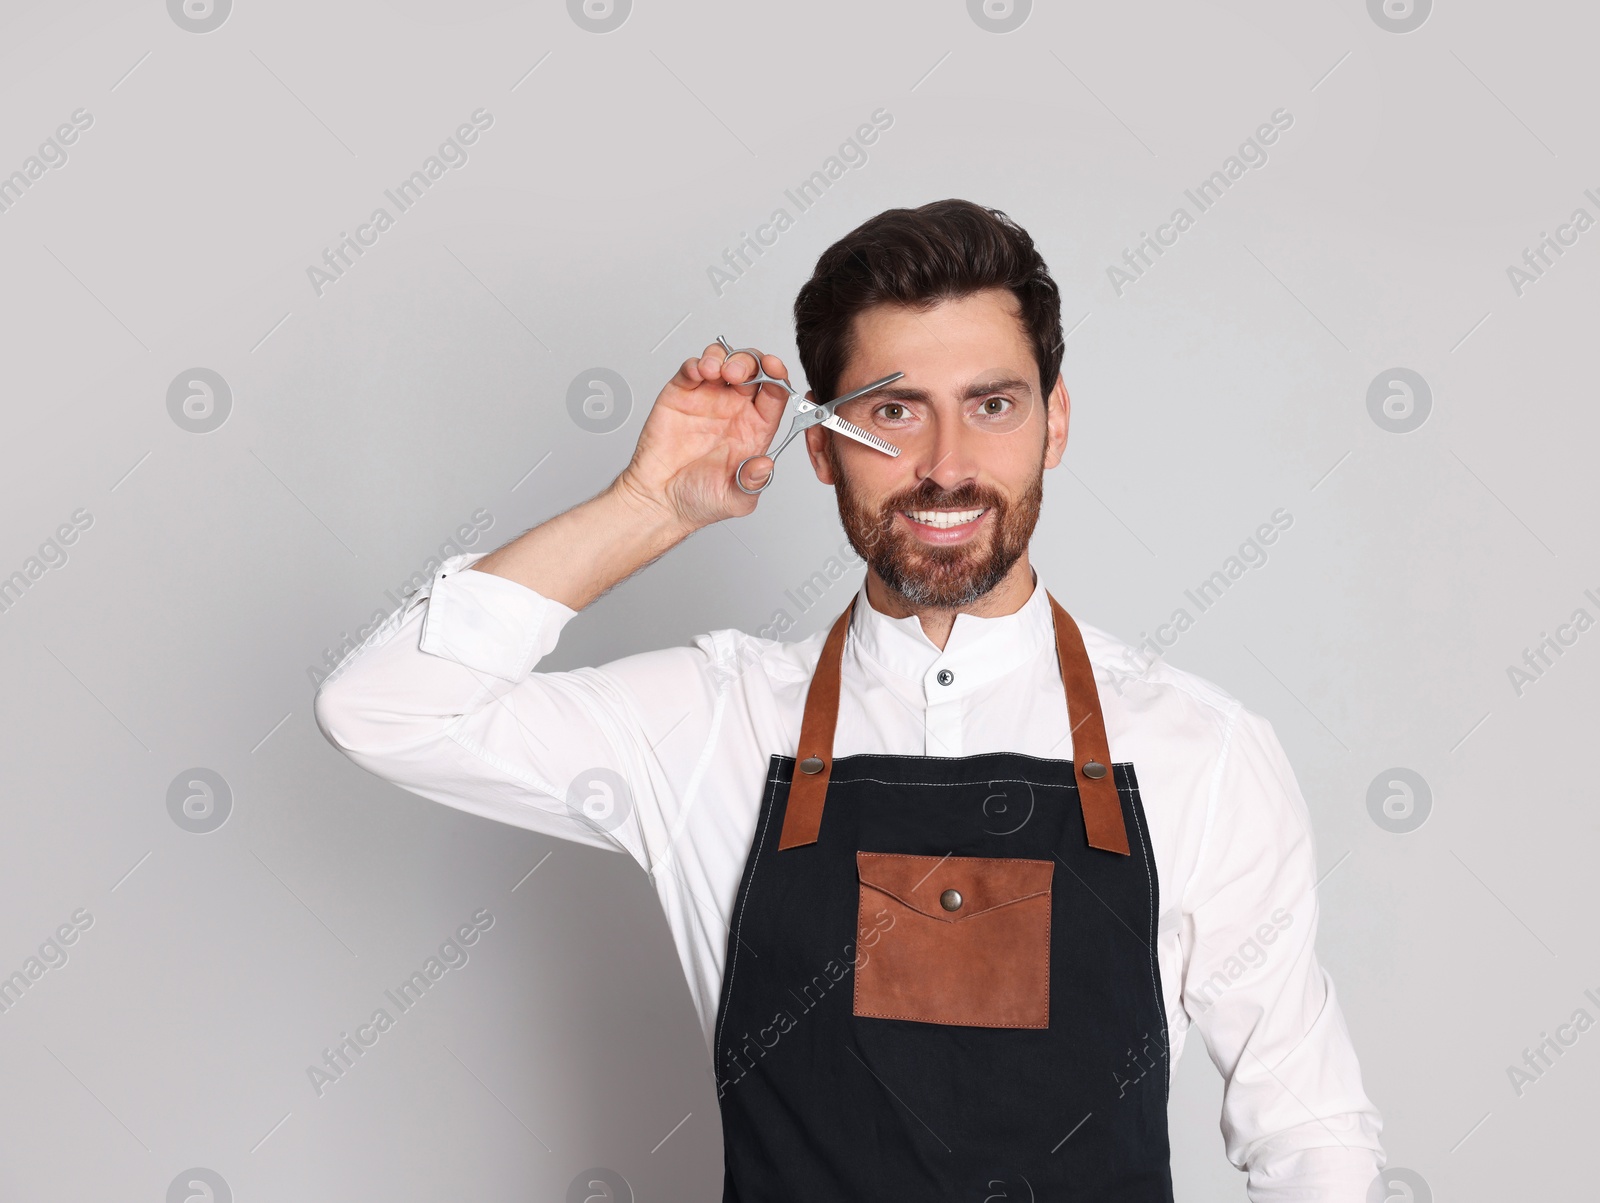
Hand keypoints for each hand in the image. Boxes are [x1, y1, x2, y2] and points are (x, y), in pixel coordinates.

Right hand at [614, 341, 793, 529]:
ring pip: (723, 361)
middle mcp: (734, 410)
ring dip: (723, 357)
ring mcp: (708, 399)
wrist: (659, 501)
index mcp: (754, 429)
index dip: (777, 376)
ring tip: (716, 371)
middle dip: (750, 362)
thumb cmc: (698, 499)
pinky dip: (696, 363)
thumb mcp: (735, 499)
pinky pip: (691, 369)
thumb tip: (766, 465)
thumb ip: (753, 482)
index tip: (774, 368)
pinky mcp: (681, 395)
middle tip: (737, 373)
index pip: (774, 394)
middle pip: (752, 370)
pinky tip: (699, 371)